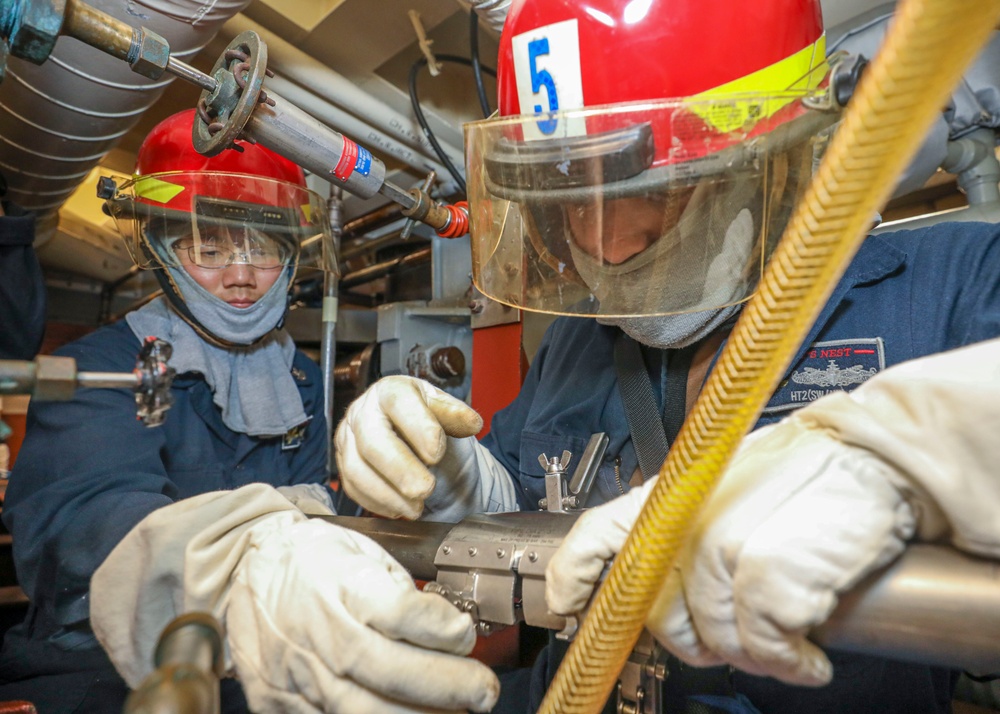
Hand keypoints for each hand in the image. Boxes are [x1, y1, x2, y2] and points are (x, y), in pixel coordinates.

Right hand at [92, 485, 499, 712]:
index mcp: (344, 585)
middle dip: (447, 686)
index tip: (466, 633)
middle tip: (483, 691)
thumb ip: (403, 594)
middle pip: (390, 670)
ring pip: (364, 711)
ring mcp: (299, 673)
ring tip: (455, 711)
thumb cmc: (317, 560)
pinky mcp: (280, 703)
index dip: (443, 628)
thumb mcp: (364, 555)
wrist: (248, 568)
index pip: (400, 613)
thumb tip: (450, 632)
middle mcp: (321, 631)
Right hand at [334, 376, 483, 518]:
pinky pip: (351, 487)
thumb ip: (456, 416)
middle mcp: (363, 411)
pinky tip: (399, 509)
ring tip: (417, 507)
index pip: (398, 402)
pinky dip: (377, 502)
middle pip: (372, 440)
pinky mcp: (342, 464)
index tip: (437, 452)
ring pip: (356, 468)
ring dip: (388, 494)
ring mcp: (348, 438)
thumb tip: (472, 423)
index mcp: (390, 390)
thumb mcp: (446, 415)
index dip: (418, 427)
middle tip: (426, 489)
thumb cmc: (428, 424)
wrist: (411, 440)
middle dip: (401, 469)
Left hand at [547, 420, 916, 685]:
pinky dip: (788, 661)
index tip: (568, 606)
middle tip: (734, 643)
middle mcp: (688, 514)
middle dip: (693, 641)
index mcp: (673, 492)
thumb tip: (667, 585)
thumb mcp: (732, 487)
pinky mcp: (768, 569)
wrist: (875, 458)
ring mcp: (723, 541)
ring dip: (753, 656)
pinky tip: (806, 657)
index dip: (575, 575)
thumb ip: (690, 526)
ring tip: (785, 648)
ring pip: (713, 633)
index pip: (599, 532)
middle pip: (659, 609)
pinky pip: (761, 643)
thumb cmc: (809, 476)